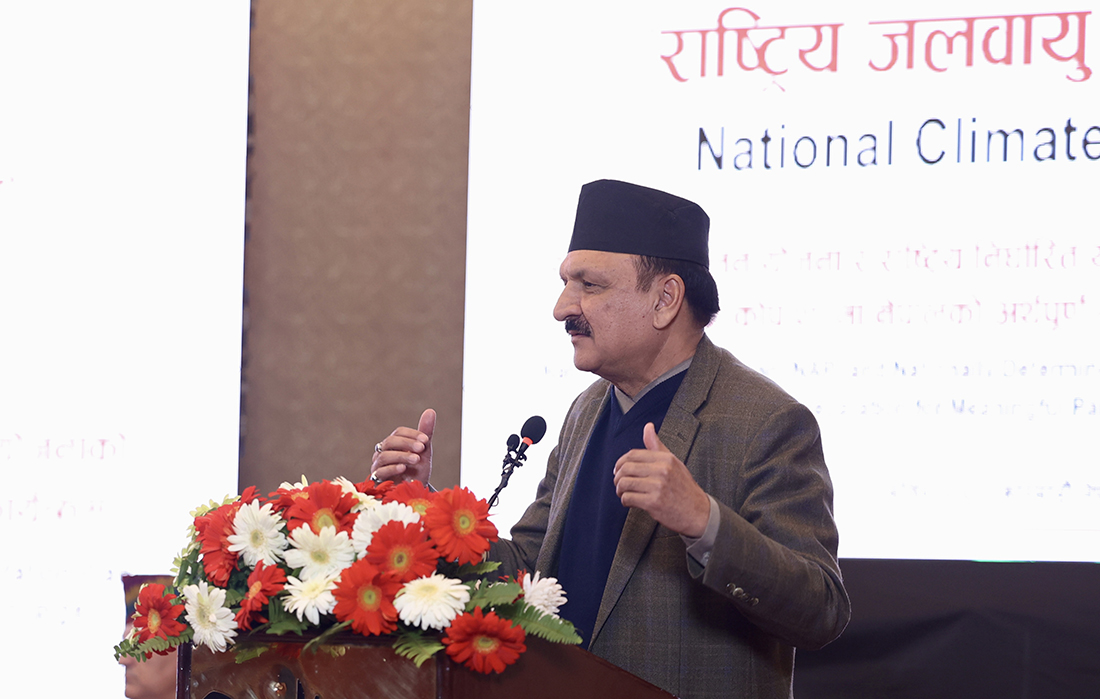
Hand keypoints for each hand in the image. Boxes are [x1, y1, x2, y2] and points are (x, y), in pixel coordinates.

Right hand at [370, 408, 434, 484]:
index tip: (426, 440)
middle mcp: (383, 452)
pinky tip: (403, 468)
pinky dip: (393, 468)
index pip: (398, 432)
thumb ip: (425, 432)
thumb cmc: (417, 470)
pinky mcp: (377, 479)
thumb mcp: (423, 452)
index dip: (412, 434)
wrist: (414, 491)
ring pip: (385, 455)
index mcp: (394, 443)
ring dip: (402, 456)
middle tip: (422, 448)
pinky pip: (381, 471)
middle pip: (390, 441)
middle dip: (407, 443)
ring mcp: (378, 465)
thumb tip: (430, 411)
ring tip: (416, 459)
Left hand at [613, 422, 709, 536]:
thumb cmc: (685, 488)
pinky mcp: (653, 503)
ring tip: (623, 493)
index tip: (618, 469)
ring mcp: (658, 486)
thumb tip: (648, 427)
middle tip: (619, 483)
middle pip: (626, 468)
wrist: (698, 512)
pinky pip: (628, 498)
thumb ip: (657, 446)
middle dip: (618, 477)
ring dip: (620, 490)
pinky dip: (625, 501)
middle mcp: (662, 470)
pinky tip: (630, 502)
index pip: (633, 454)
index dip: (621, 462)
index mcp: (665, 459)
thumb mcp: (674, 463)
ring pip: (625, 483)